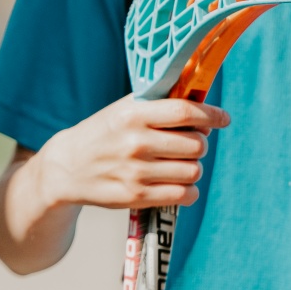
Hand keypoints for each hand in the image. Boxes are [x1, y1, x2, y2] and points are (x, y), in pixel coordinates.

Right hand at [32, 94, 229, 211]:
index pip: (186, 112)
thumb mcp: (124, 109)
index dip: (212, 115)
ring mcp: (137, 172)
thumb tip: (200, 93)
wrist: (67, 167)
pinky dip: (189, 190)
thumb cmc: (103, 132)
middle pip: (196, 145)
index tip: (223, 118)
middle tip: (190, 143)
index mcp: (134, 115)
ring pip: (194, 171)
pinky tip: (179, 183)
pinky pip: (184, 194)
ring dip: (193, 167)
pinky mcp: (137, 197)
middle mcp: (136, 143)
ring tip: (181, 163)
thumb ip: (159, 102)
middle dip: (200, 143)